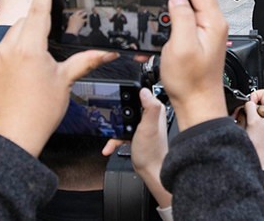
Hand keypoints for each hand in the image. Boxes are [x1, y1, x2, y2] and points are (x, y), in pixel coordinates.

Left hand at [0, 0, 116, 156]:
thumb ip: (86, 60)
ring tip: (44, 50)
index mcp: (29, 47)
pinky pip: (6, 48)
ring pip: (14, 33)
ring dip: (28, 34)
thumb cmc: (38, 113)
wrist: (11, 137)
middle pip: (26, 20)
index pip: (39, 10)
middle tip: (54, 22)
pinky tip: (30, 63)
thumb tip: (107, 52)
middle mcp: (9, 48)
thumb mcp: (66, 81)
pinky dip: (18, 48)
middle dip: (40, 18)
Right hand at [119, 88, 172, 207]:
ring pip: (124, 120)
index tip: (118, 94)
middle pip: (130, 106)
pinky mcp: (137, 135)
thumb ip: (149, 108)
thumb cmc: (151, 152)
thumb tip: (144, 91)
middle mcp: (150, 116)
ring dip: (115, 128)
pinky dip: (114, 139)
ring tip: (109, 134)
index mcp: (155, 110)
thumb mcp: (149, 127)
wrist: (150, 171)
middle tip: (110, 116)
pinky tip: (108, 147)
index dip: (130, 92)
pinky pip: (122, 133)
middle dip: (118, 112)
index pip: (142, 94)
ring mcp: (143, 126)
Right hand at [156, 0, 227, 130]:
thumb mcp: (180, 46)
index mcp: (213, 21)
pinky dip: (172, 18)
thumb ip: (180, 17)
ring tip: (157, 6)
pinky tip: (162, 26)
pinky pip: (187, 19)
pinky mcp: (201, 39)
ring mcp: (208, 31)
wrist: (197, 104)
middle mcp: (214, 23)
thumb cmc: (191, 82)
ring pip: (191, 4)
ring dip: (173, 2)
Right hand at [244, 89, 263, 170]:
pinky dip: (245, 123)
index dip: (254, 95)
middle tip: (244, 116)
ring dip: (244, 116)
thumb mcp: (253, 120)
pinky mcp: (259, 130)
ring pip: (251, 112)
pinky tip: (244, 130)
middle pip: (256, 102)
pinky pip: (251, 121)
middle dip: (247, 108)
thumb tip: (248, 101)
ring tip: (244, 125)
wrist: (261, 161)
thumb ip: (250, 106)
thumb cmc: (261, 145)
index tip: (248, 104)